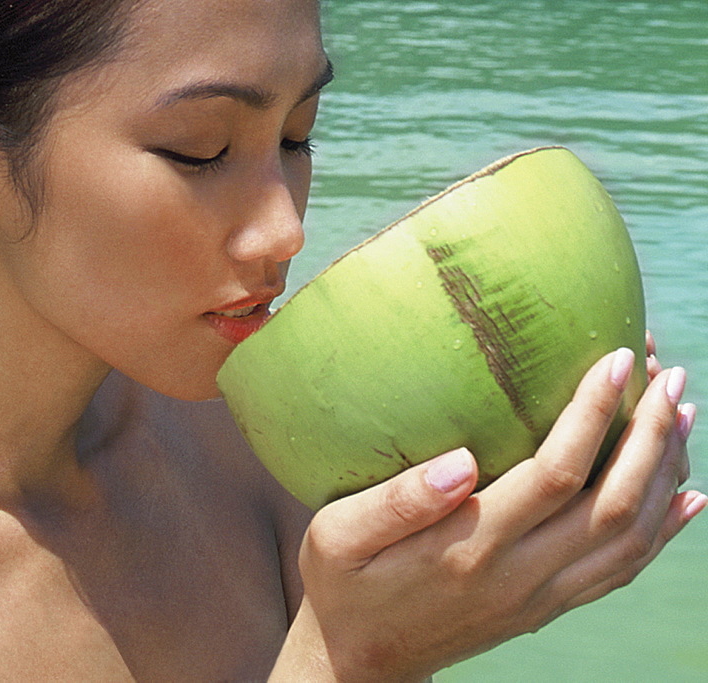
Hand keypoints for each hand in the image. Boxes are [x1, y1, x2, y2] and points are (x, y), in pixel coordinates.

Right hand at [273, 348, 703, 682]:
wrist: (359, 662)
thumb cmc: (342, 585)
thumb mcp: (338, 535)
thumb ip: (398, 500)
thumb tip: (463, 458)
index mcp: (470, 549)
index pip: (556, 475)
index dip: (593, 415)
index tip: (616, 360)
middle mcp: (519, 578)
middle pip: (614, 506)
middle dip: (651, 435)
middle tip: (668, 374)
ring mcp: (540, 599)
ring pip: (632, 539)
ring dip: (666, 474)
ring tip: (681, 413)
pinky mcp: (546, 609)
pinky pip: (623, 571)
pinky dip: (665, 532)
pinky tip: (687, 497)